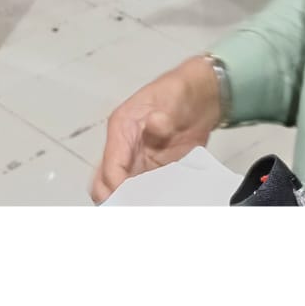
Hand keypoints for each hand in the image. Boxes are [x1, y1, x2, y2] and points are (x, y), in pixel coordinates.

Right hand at [90, 56, 223, 203]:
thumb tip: (156, 124)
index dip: (117, 187)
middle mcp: (124, 147)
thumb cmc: (180, 93)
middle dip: (114, 201)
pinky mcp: (151, 172)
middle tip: (134, 212)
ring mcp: (137, 161)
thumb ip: (164, 114)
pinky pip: (141, 193)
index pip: (110, 166)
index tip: (131, 202)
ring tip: (147, 212)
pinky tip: (160, 207)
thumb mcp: (175, 97)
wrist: (200, 99)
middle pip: (104, 183)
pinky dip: (146, 203)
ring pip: (118, 191)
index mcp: (122, 128)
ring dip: (129, 204)